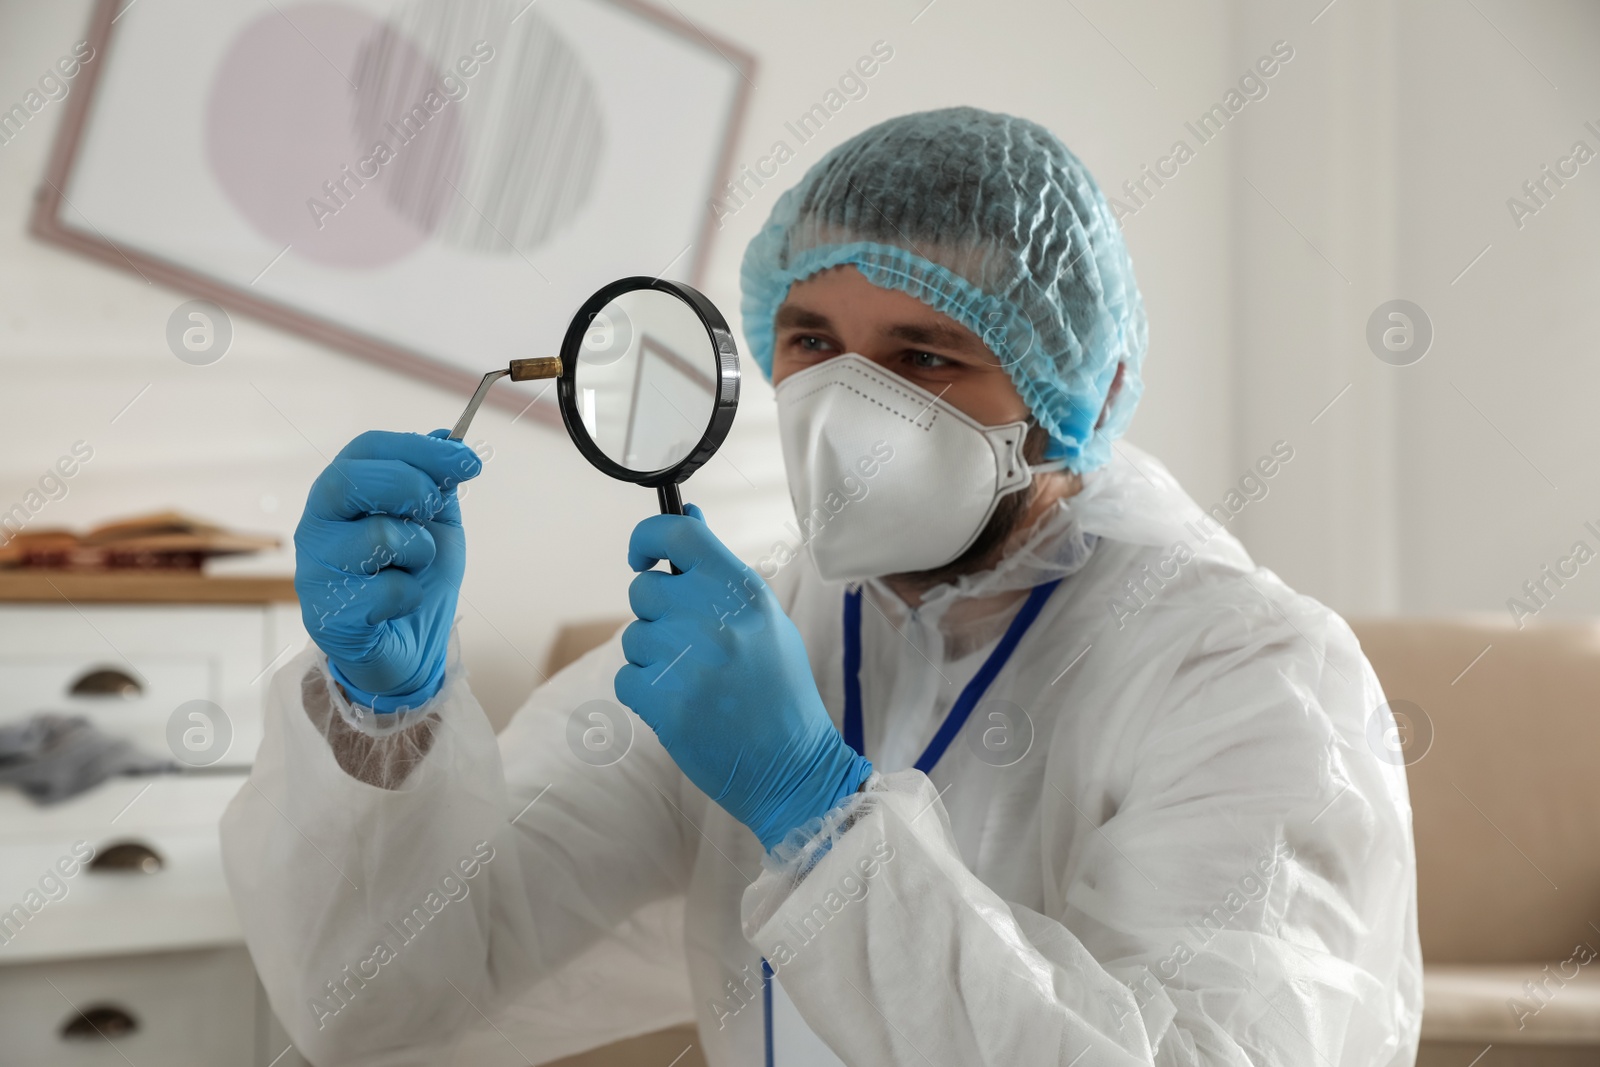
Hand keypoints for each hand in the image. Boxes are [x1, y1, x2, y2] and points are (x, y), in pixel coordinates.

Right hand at [294, 430, 481, 710]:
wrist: (407, 648)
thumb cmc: (414, 577)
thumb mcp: (436, 523)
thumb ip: (438, 482)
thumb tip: (448, 436)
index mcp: (341, 494)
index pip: (368, 449)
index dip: (420, 448)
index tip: (468, 461)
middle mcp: (317, 525)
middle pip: (351, 480)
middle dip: (411, 488)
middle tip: (433, 510)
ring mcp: (315, 570)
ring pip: (378, 537)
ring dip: (418, 551)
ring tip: (412, 569)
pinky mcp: (326, 616)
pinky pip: (388, 590)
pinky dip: (411, 596)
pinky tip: (398, 606)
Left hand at [614, 506, 871, 850]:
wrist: (794, 764)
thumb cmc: (777, 689)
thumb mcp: (764, 619)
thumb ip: (720, 570)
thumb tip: (686, 514)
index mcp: (743, 592)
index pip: (678, 534)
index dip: (647, 536)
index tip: (642, 555)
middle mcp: (716, 618)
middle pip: (644, 589)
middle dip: (655, 614)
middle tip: (689, 644)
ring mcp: (690, 661)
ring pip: (633, 637)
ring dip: (652, 657)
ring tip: (695, 681)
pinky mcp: (668, 703)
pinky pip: (626, 678)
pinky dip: (644, 693)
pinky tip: (681, 705)